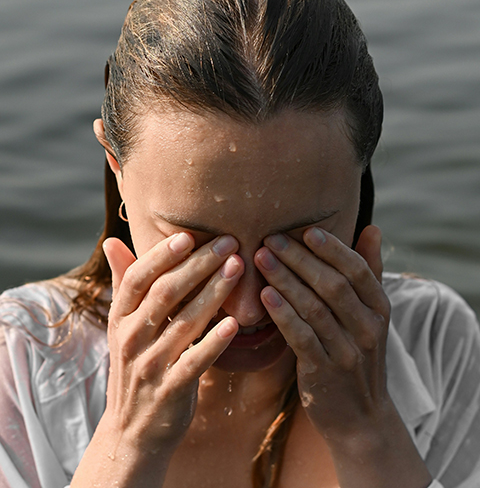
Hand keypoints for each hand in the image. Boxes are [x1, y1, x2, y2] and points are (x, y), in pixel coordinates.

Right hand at [102, 233, 243, 457]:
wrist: (131, 430)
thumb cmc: (135, 365)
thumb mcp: (122, 326)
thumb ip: (123, 282)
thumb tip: (112, 241)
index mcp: (121, 318)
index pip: (137, 279)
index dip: (161, 255)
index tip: (188, 235)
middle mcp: (131, 338)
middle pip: (165, 293)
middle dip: (198, 265)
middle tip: (228, 242)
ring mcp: (150, 366)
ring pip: (183, 322)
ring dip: (213, 293)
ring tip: (238, 268)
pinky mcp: (170, 391)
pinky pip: (194, 362)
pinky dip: (214, 342)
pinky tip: (236, 323)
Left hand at [254, 225, 390, 439]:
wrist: (361, 416)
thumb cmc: (359, 353)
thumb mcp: (372, 315)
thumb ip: (369, 271)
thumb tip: (372, 228)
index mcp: (380, 309)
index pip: (358, 271)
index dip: (333, 249)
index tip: (306, 231)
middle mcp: (368, 329)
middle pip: (333, 285)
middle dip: (300, 259)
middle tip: (271, 239)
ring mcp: (347, 352)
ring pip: (315, 308)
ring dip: (286, 280)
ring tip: (261, 258)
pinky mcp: (324, 373)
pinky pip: (302, 338)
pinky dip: (284, 314)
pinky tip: (264, 295)